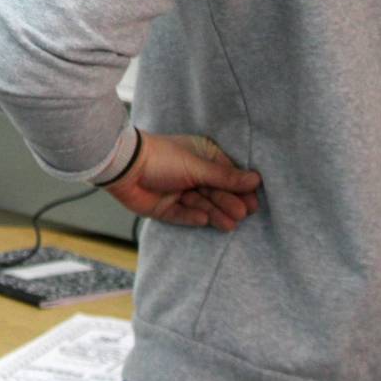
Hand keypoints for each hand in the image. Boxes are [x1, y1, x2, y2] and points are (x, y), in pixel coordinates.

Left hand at [104, 132, 260, 229]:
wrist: (125, 166)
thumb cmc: (162, 157)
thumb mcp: (197, 167)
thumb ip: (225, 177)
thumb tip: (255, 179)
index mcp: (200, 157)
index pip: (226, 174)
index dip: (240, 188)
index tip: (254, 201)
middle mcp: (191, 174)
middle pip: (215, 192)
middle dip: (228, 202)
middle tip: (243, 213)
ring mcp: (178, 191)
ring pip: (202, 205)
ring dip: (216, 213)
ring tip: (230, 224)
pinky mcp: (165, 208)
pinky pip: (183, 215)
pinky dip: (193, 217)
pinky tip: (204, 220)